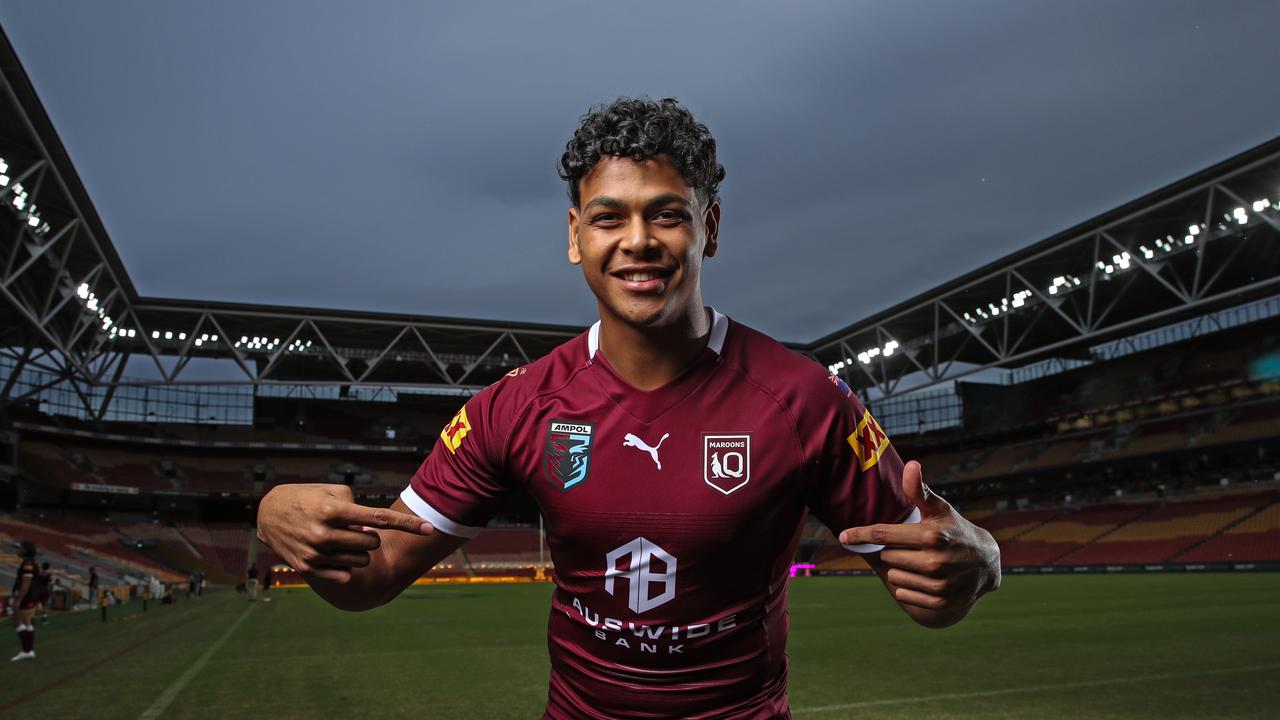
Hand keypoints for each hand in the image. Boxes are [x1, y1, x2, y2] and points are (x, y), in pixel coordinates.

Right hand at [256, 483, 432, 583]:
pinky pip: (346, 573)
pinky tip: (332, 552)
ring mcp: (316, 553)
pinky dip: (346, 563)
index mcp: (333, 511)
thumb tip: (373, 527)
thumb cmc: (308, 497)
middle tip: (353, 527)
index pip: (378, 518)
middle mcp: (325, 533)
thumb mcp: (331, 492)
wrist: (268, 514)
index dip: (407, 525)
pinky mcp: (309, 568)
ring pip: (361, 559)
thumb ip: (357, 506)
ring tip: (340, 538)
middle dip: (369, 535)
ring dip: (358, 549)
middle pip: (372, 542)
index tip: (429, 528)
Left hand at [839, 461, 999, 618]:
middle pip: (887, 557)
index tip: (842, 536)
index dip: (860, 535)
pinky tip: (921, 578)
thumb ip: (919, 491)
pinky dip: (907, 587)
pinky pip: (904, 594)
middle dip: (893, 551)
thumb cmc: (955, 530)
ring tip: (918, 561)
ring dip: (899, 569)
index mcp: (931, 536)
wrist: (988, 564)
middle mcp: (935, 561)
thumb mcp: (940, 509)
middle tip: (911, 546)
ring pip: (894, 577)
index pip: (884, 535)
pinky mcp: (941, 601)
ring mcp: (939, 584)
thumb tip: (911, 464)